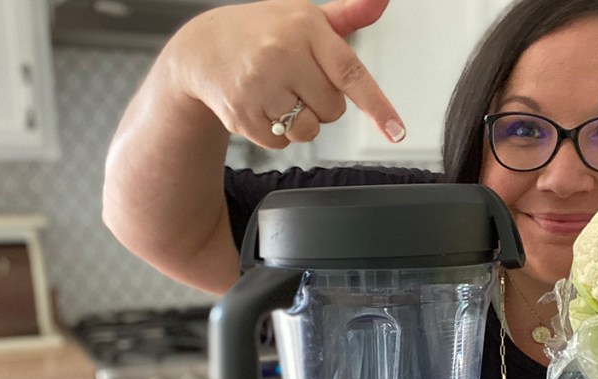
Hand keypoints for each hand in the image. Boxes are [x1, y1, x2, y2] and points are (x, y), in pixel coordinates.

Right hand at [164, 0, 404, 149]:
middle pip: (333, 111)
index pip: (350, 73)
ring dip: (299, 123)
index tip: (396, 132)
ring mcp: (261, 84)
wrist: (201, 49)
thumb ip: (348, 16)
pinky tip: (259, 106)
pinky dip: (274, 133)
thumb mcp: (304, 18)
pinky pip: (280, 143)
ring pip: (308, 131)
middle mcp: (283, 53)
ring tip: (276, 95)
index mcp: (306, 28)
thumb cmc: (263, 33)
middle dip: (320, 104)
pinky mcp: (242, 113)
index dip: (377, 106)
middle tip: (295, 82)